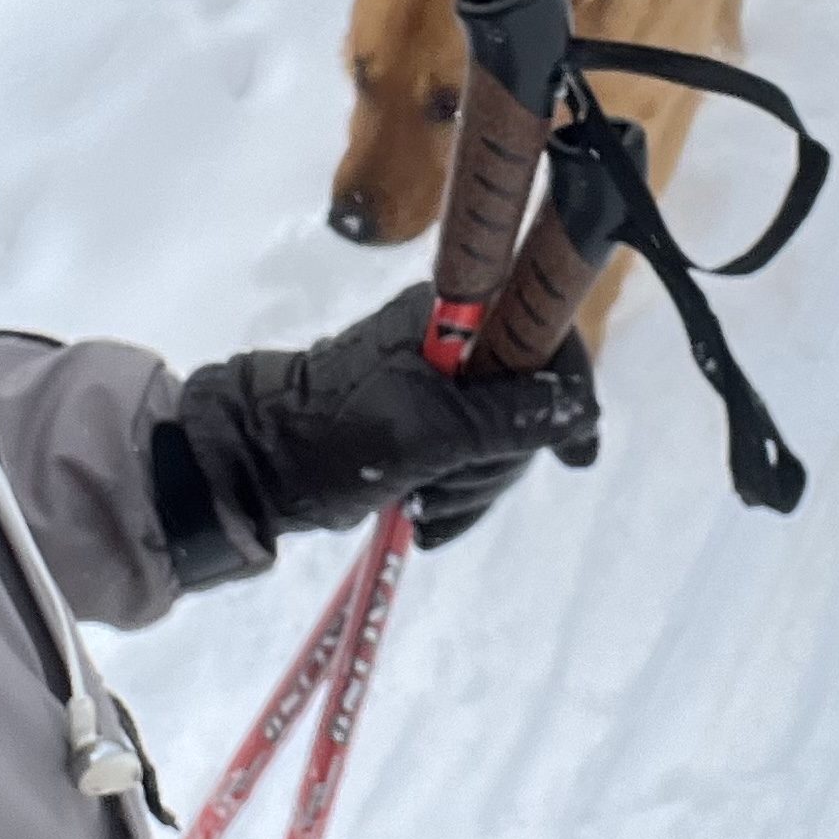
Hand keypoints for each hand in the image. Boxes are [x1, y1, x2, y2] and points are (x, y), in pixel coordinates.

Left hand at [175, 289, 598, 564]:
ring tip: (426, 508)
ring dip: (471, 488)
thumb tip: (579, 411)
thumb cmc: (337, 436)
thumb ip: (510, 418)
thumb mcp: (432, 431)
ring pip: (500, 444)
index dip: (569, 389)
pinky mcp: (427, 430)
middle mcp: (455, 345)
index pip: (543, 333)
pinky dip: (456, 498)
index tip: (574, 455)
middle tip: (451, 487)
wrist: (259, 467)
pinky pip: (469, 464)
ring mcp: (441, 390)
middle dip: (496, 461)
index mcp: (455, 319)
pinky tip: (428, 520)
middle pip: (526, 404)